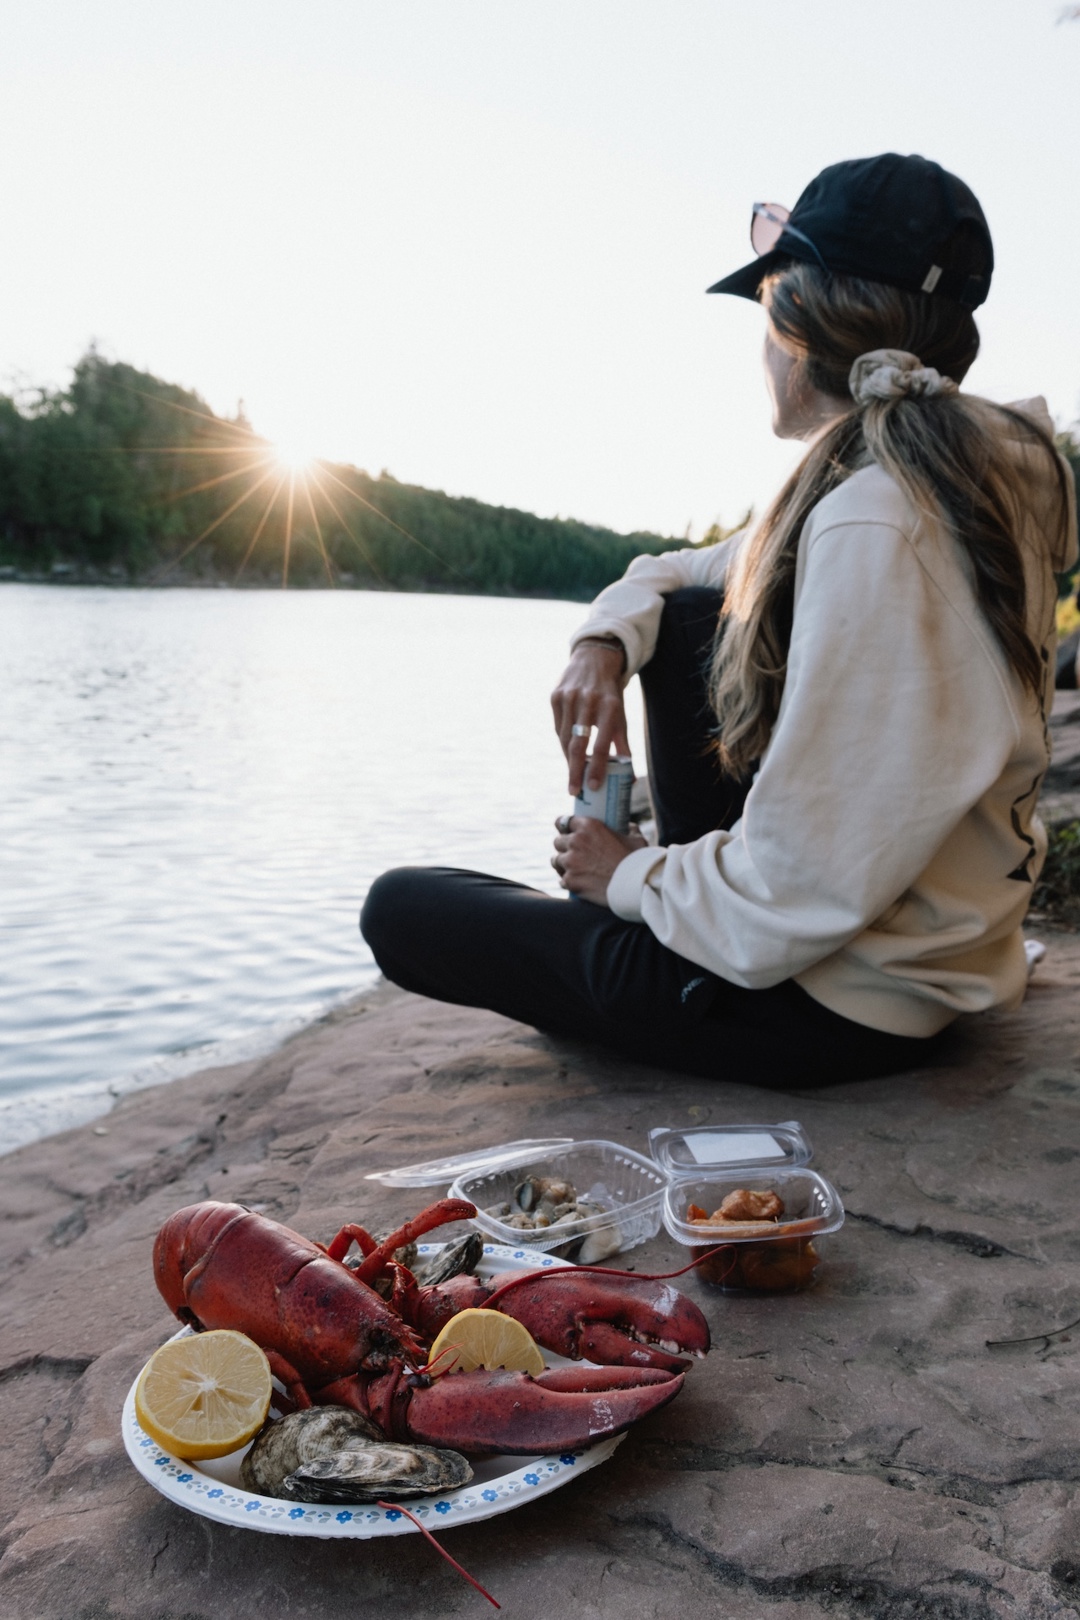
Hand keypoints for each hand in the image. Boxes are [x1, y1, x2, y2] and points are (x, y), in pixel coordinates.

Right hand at [551, 641, 628, 795]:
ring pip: (565, 738)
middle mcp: (588, 702)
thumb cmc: (610, 694)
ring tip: (572, 776)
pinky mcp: (556, 696)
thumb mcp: (621, 715)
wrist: (594, 659)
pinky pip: (558, 727)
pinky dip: (563, 742)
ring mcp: (569, 698)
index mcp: (610, 708)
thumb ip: (622, 744)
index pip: (602, 745)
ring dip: (568, 760)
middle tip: (574, 791)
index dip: (597, 767)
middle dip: (575, 771)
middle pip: (579, 745)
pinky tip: (568, 752)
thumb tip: (629, 776)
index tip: (593, 787)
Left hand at [551, 816, 647, 906]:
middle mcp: (575, 842)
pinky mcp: (570, 881)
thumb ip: (626, 829)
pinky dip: (569, 882)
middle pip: (557, 841)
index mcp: (588, 826)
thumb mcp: (635, 838)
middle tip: (574, 853)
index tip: (568, 833)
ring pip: (555, 860)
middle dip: (564, 847)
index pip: (563, 821)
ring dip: (563, 864)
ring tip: (574, 869)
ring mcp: (570, 862)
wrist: (636, 887)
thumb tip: (626, 827)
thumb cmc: (638, 861)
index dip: (565, 828)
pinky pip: (561, 880)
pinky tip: (578, 883)